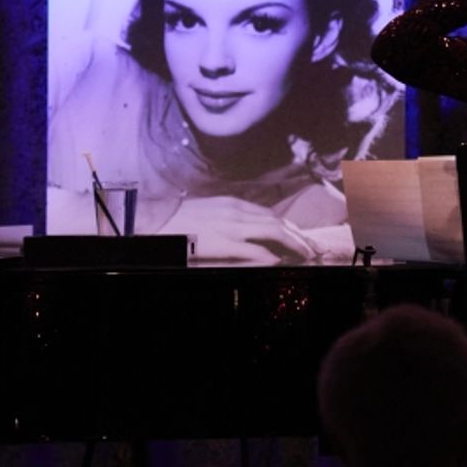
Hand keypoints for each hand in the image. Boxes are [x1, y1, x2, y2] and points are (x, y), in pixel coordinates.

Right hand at [160, 196, 324, 262]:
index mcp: (232, 204)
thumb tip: (248, 229)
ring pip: (274, 232)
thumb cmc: (178, 220)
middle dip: (300, 236)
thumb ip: (229, 217)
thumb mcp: (208, 211)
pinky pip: (254, 251)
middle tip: (314, 249)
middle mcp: (236, 212)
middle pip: (278, 223)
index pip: (270, 215)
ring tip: (306, 256)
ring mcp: (230, 227)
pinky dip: (271, 257)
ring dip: (295, 245)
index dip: (290, 228)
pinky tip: (281, 263)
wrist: (153, 221)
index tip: (301, 238)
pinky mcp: (223, 243)